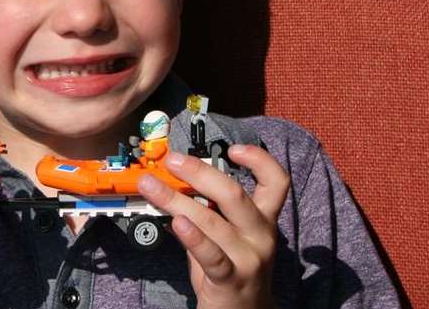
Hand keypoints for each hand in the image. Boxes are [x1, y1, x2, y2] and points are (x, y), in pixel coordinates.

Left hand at [138, 145, 289, 308]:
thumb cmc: (232, 271)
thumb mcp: (227, 237)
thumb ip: (207, 212)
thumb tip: (172, 183)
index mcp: (264, 220)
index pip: (277, 182)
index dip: (260, 160)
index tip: (233, 148)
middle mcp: (262, 235)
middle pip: (234, 194)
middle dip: (200, 172)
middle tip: (172, 161)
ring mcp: (249, 258)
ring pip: (212, 220)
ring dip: (176, 199)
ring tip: (152, 186)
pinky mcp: (232, 279)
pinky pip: (211, 255)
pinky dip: (193, 236)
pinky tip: (176, 222)